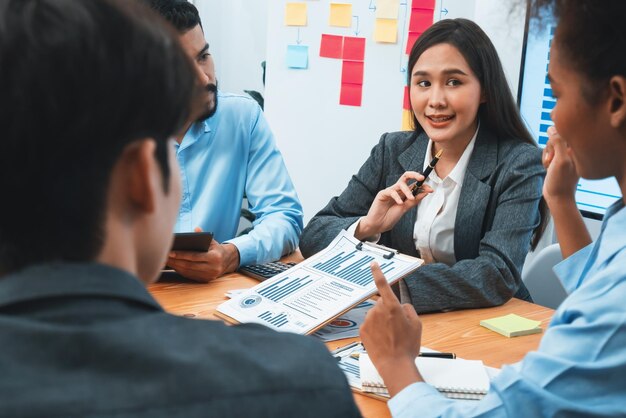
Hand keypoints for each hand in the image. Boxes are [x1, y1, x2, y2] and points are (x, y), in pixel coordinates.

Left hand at [167, 229, 239, 281]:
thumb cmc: (217, 249)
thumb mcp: (212, 241)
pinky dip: (181, 271)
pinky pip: (190, 276)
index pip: (195, 256)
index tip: (170, 252)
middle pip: (189, 265)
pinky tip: (174, 266)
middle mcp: (213, 268)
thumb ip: (204, 235)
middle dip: (175, 261)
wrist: (227, 261)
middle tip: (164, 257)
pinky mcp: (205, 280)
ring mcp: (209, 276)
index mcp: (215, 258)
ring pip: (188, 272)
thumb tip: (196, 229)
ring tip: (166, 261)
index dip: (181, 255)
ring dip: (176, 267)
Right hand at [356, 172, 432, 239]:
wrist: (378, 225)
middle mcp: (397, 190)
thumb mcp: (405, 209)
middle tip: (422, 178)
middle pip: (406, 177)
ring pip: (400, 184)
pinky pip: (391, 191)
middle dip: (415, 175)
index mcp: (403, 194)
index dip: (422, 186)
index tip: (431, 190)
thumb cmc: (389, 217)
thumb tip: (425, 193)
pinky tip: (399, 203)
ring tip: (410, 198)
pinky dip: (397, 197)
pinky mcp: (382, 194)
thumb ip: (414, 201)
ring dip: (407, 190)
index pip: (414, 185)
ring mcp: (389, 191)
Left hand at [360, 262, 422, 396]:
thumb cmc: (407, 346)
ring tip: (390, 337)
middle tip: (397, 328)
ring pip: (376, 315)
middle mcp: (378, 310)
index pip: (383, 285)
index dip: (377, 273)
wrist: (394, 364)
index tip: (373, 264)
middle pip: (382, 304)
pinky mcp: (362, 330)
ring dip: (381, 322)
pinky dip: (375, 330)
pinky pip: (370, 325)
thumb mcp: (416, 325)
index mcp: (392, 306)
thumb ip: (408, 310)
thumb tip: (401, 306)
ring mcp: (369, 320)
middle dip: (388, 311)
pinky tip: (382, 340)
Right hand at [542, 126, 578, 203]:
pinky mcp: (558, 159)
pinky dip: (545, 158)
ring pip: (551, 143)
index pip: (564, 131)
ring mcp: (565, 154)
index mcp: (579, 147)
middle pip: (556, 135)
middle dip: (550, 147)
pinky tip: (548, 167)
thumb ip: (558, 142)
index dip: (555, 138)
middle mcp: (574, 149)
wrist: (558, 196)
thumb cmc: (561, 180)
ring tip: (550, 165)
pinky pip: (549, 150)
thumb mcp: (561, 160)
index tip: (555, 153)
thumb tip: (551, 128)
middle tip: (552, 160)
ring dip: (546, 153)